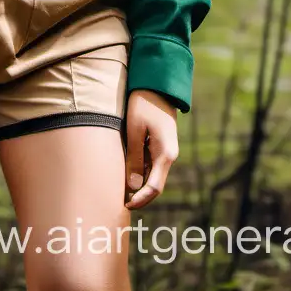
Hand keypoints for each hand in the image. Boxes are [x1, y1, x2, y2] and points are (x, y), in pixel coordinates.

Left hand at [124, 88, 178, 208]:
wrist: (157, 85)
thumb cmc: (143, 104)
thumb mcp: (135, 130)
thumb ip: (134, 158)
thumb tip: (133, 187)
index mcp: (166, 154)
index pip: (154, 187)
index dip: (141, 199)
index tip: (126, 205)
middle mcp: (169, 155)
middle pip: (156, 184)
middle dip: (140, 196)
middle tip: (121, 202)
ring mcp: (167, 150)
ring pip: (153, 175)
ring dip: (140, 184)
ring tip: (120, 189)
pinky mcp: (161, 145)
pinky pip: (152, 164)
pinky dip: (141, 171)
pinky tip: (128, 171)